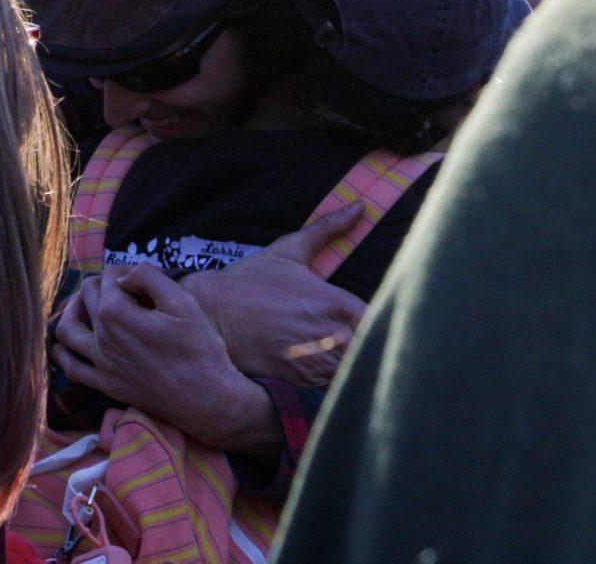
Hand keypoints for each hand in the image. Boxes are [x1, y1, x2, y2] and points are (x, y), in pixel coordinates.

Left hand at [52, 265, 281, 457]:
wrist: (206, 398)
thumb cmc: (200, 348)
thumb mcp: (183, 302)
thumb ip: (149, 277)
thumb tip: (124, 275)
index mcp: (117, 313)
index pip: (108, 276)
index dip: (124, 269)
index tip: (142, 279)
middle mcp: (102, 337)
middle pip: (85, 296)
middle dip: (100, 284)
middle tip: (122, 288)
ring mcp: (101, 363)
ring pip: (66, 331)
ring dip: (72, 312)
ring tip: (87, 306)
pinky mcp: (106, 385)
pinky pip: (72, 368)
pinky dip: (65, 353)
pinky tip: (73, 344)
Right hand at [181, 204, 369, 386]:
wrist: (211, 314)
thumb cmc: (251, 282)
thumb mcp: (288, 251)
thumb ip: (327, 229)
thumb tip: (359, 205)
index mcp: (336, 303)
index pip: (383, 320)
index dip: (384, 324)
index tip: (380, 322)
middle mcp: (331, 334)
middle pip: (374, 350)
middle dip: (374, 347)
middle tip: (371, 343)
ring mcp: (315, 361)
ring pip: (355, 372)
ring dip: (357, 366)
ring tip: (352, 358)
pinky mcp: (300, 382)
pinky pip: (333, 389)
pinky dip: (336, 383)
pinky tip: (329, 372)